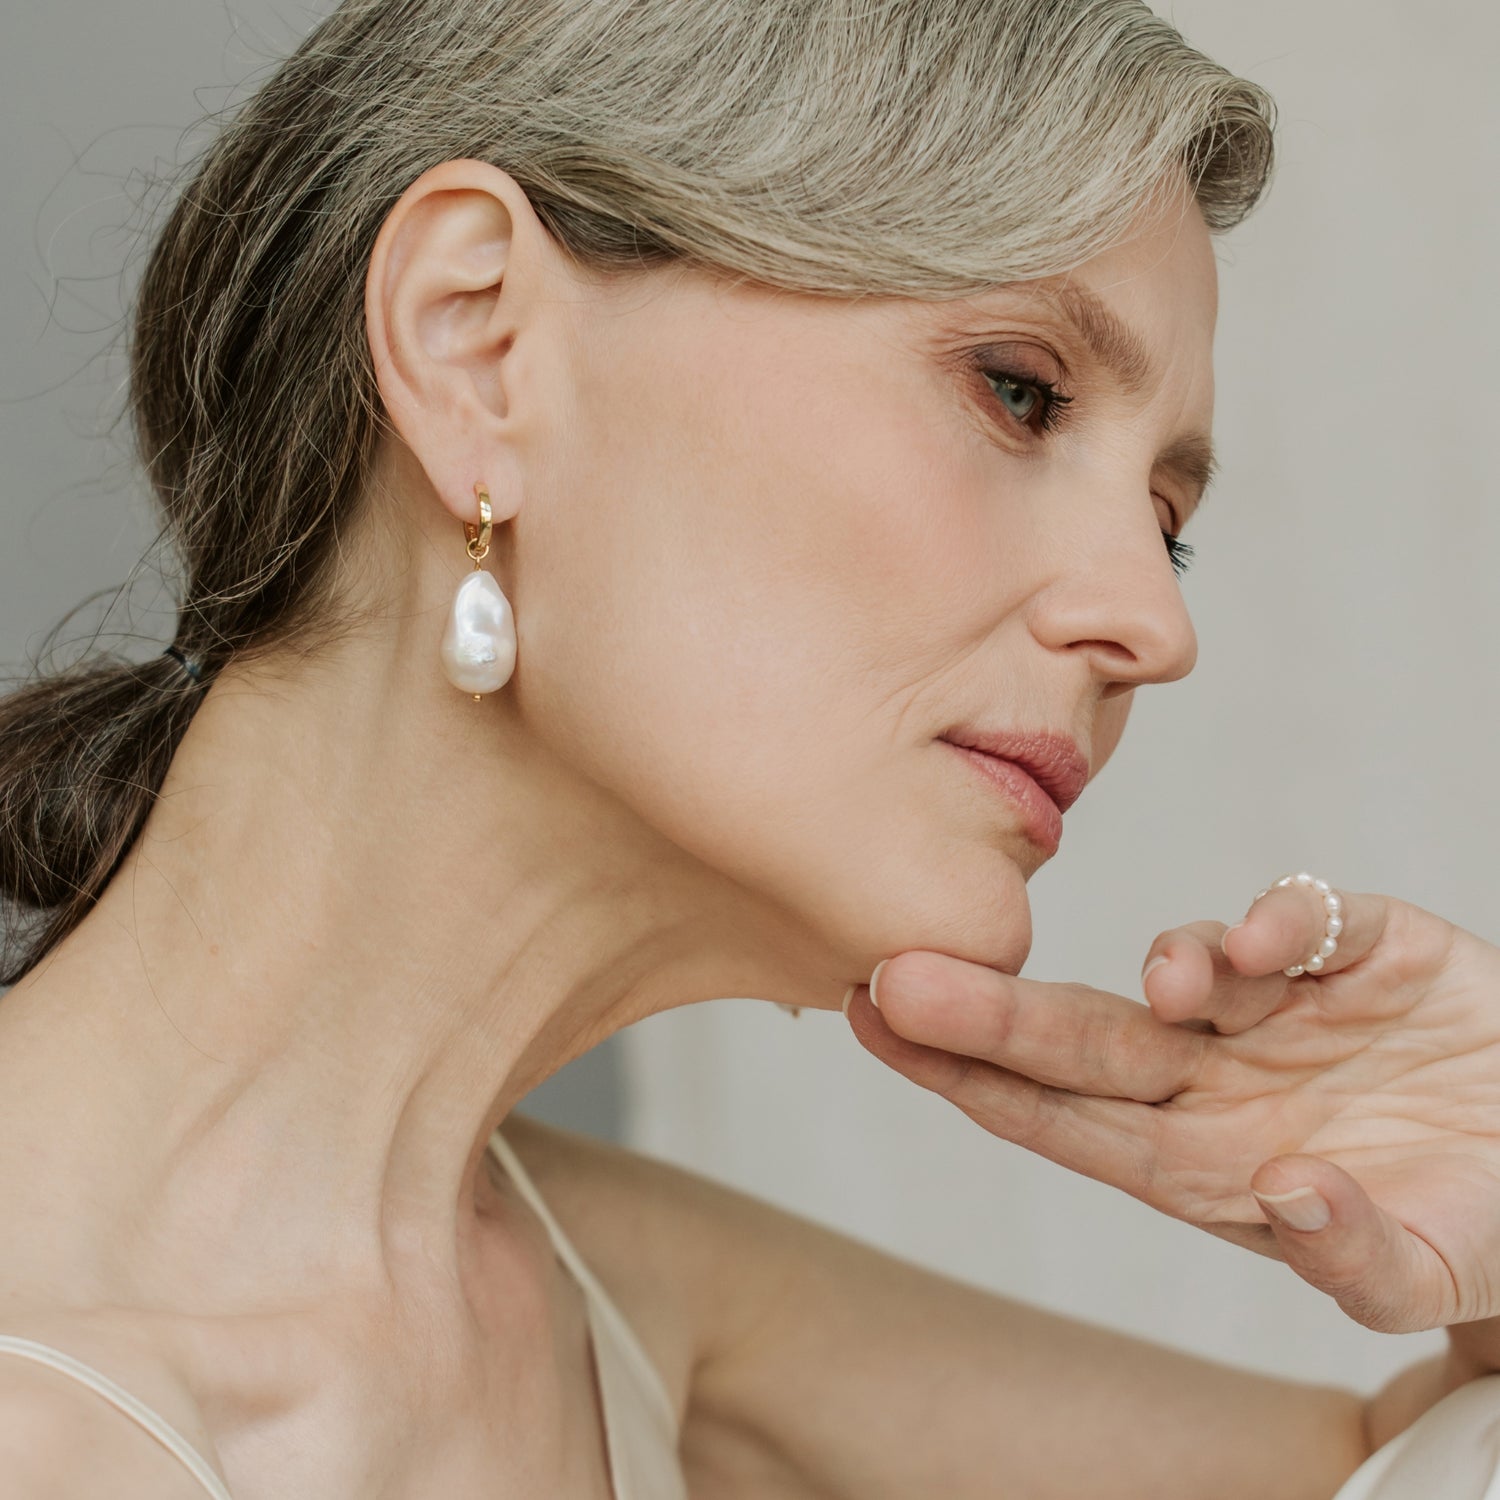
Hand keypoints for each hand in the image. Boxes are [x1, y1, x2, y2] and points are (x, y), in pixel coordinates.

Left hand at [843, 886, 1499, 1343]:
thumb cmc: (1476, 1219)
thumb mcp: (1431, 1272)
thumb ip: (1362, 1261)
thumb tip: (1289, 1198)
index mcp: (1203, 1160)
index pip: (1059, 1120)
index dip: (966, 1077)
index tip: (875, 1025)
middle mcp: (1220, 1078)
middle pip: (1088, 1041)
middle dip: (994, 1013)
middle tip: (901, 975)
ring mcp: (1285, 1009)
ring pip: (1189, 968)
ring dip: (1172, 964)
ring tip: (1179, 982)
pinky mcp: (1362, 949)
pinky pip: (1308, 918)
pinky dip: (1284, 920)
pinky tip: (1277, 942)